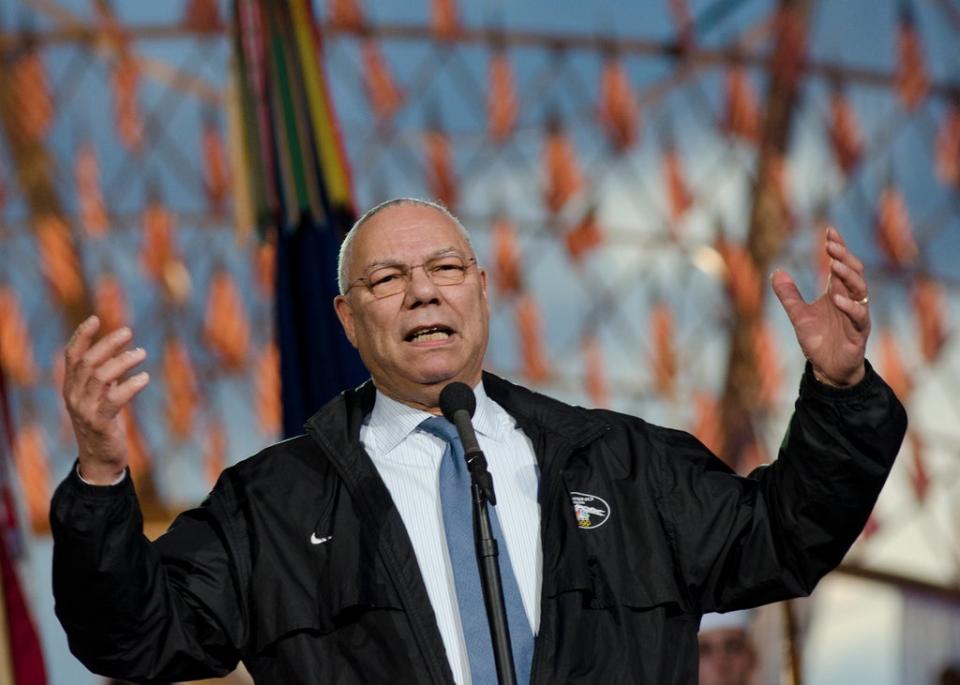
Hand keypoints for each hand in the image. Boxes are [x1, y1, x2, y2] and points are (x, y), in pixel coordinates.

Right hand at [62, 316, 149, 483]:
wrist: (100, 458)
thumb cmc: (104, 422)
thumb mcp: (100, 395)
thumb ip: (104, 374)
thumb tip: (119, 349)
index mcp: (71, 386)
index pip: (71, 355)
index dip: (81, 336)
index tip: (95, 318)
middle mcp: (73, 395)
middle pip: (87, 361)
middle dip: (108, 343)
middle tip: (129, 332)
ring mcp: (84, 410)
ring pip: (101, 377)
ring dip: (123, 361)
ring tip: (142, 353)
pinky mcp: (99, 423)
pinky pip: (113, 399)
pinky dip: (130, 386)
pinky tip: (144, 378)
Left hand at [771, 228, 869, 386]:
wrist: (828, 369)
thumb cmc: (819, 340)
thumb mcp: (798, 315)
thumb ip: (789, 295)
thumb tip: (776, 271)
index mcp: (837, 293)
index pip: (840, 265)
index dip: (837, 248)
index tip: (829, 230)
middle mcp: (850, 300)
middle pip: (853, 272)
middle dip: (843, 257)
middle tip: (830, 244)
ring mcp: (857, 315)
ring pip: (860, 290)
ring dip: (848, 276)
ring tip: (833, 264)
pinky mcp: (859, 333)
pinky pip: (859, 316)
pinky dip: (849, 307)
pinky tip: (837, 298)